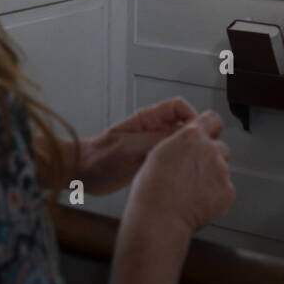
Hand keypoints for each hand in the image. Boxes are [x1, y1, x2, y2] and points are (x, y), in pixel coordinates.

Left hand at [80, 98, 197, 194]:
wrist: (82, 174)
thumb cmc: (99, 157)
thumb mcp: (131, 148)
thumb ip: (156, 140)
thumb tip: (183, 137)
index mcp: (148, 118)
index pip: (179, 107)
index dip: (192, 116)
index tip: (199, 131)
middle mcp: (153, 130)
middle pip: (183, 126)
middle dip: (193, 136)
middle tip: (200, 151)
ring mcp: (152, 146)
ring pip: (178, 144)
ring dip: (186, 152)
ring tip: (191, 166)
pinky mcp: (150, 161)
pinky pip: (170, 159)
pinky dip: (178, 165)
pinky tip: (180, 176)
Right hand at [126, 112, 235, 236]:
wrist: (159, 219)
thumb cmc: (152, 190)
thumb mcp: (159, 152)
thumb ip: (180, 142)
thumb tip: (186, 143)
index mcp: (192, 136)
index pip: (213, 119)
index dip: (211, 127)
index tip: (210, 133)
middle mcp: (210, 149)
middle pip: (220, 147)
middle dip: (212, 157)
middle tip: (195, 172)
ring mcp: (221, 170)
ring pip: (223, 169)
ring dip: (213, 176)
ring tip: (193, 190)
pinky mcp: (227, 191)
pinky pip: (225, 189)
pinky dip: (216, 195)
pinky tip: (200, 201)